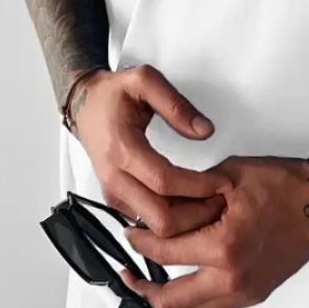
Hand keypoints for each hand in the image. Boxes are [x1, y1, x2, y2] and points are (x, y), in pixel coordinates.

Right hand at [70, 64, 231, 236]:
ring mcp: (114, 192)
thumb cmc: (112, 94)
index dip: (198, 186)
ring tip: (211, 202)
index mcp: (122, 149)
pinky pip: (147, 221)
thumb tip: (203, 131)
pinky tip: (191, 203)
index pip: (164, 181)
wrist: (84, 105)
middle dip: (196, 214)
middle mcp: (114, 178)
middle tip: (221, 199)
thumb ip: (176, 105)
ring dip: (187, 222)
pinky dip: (173, 219)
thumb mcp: (145, 81)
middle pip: (160, 218)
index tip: (223, 182)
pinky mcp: (117, 200)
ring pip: (154, 226)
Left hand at [118, 155, 308, 307]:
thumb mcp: (229, 176)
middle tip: (129, 272)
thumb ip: (191, 195)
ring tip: (151, 282)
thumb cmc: (281, 184)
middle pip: (168, 303)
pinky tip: (184, 280)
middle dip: (141, 289)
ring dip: (165, 303)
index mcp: (223, 247)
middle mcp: (232, 280)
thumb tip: (158, 208)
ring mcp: (244, 293)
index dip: (139, 243)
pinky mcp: (253, 295)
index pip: (164, 254)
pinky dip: (191, 303)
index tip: (130, 232)